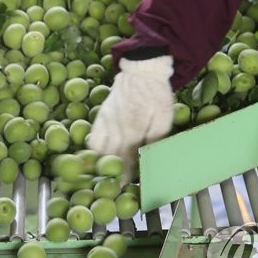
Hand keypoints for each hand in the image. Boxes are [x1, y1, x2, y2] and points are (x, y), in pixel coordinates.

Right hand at [87, 56, 173, 180]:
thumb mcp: (164, 116)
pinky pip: (93, 136)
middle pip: (111, 154)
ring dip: (102, 161)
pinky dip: (94, 149)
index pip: (127, 155)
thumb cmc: (157, 94)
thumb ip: (155, 137)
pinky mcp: (101, 115)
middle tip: (114, 186)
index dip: (124, 172)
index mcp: (133, 125)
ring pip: (99, 147)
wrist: (141, 70)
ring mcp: (106, 119)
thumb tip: (149, 156)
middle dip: (113, 171)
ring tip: (106, 173)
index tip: (123, 186)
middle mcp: (115, 124)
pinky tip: (99, 156)